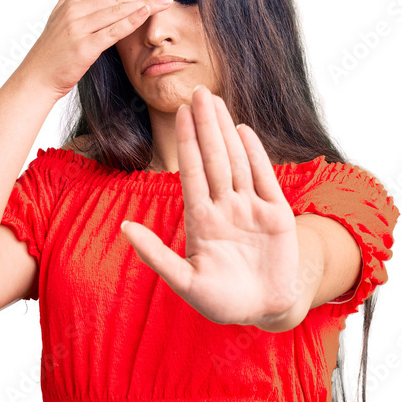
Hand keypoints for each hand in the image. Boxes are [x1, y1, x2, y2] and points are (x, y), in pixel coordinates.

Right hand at [18, 0, 176, 101]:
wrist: (37, 77)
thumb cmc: (52, 49)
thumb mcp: (59, 12)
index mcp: (74, 1)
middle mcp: (77, 11)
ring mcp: (80, 28)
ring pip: (119, 10)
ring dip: (146, 3)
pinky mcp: (84, 48)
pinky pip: (112, 31)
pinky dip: (131, 20)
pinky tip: (147, 13)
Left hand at [119, 85, 300, 327]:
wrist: (263, 310)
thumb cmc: (221, 300)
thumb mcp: (184, 281)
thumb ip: (155, 254)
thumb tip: (124, 228)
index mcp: (201, 221)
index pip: (192, 173)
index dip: (186, 142)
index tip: (178, 112)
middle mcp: (225, 208)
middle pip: (213, 159)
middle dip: (205, 126)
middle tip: (197, 91)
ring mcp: (251, 209)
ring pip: (236, 162)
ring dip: (226, 132)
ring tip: (216, 102)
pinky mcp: (276, 215)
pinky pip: (264, 179)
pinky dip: (255, 155)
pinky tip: (244, 131)